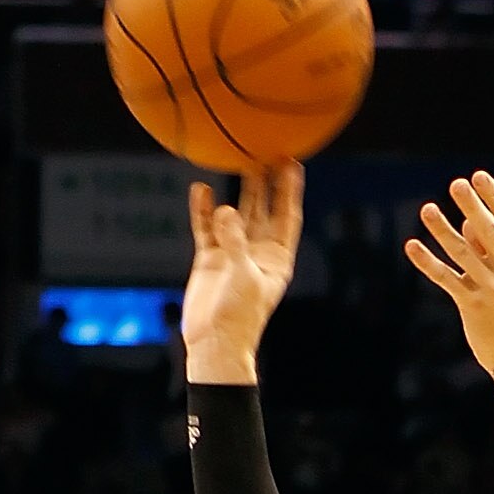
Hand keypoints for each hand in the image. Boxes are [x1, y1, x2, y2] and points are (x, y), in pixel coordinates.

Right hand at [182, 166, 303, 384]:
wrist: (214, 342)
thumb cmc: (239, 315)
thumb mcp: (243, 275)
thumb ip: (236, 240)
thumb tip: (226, 209)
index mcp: (277, 258)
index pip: (287, 216)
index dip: (290, 189)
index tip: (292, 162)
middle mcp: (257, 252)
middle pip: (263, 209)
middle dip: (265, 182)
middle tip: (265, 151)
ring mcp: (233, 252)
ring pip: (236, 213)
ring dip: (237, 190)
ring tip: (238, 160)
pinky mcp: (210, 257)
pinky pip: (206, 227)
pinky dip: (203, 209)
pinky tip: (201, 189)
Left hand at [405, 171, 493, 375]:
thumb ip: (492, 249)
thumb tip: (465, 222)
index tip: (478, 176)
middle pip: (489, 233)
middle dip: (473, 207)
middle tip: (457, 184)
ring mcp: (493, 290)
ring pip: (463, 254)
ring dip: (442, 230)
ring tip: (426, 209)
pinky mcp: (472, 306)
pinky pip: (446, 279)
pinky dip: (427, 262)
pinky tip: (411, 246)